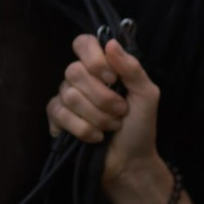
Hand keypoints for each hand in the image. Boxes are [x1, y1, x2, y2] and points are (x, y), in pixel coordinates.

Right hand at [47, 35, 161, 186]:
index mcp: (102, 68)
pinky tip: (96, 137)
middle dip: (103, 97)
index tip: (112, 78)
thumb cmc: (139, 126)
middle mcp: (80, 79)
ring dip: (97, 116)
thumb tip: (111, 43)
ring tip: (112, 127)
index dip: (94, 59)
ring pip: (69, 95)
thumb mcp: (146, 95)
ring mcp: (65, 98)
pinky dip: (83, 128)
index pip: (83, 43)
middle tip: (121, 111)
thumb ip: (132, 68)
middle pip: (74, 71)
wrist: (130, 161)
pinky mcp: (57, 120)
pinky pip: (59, 114)